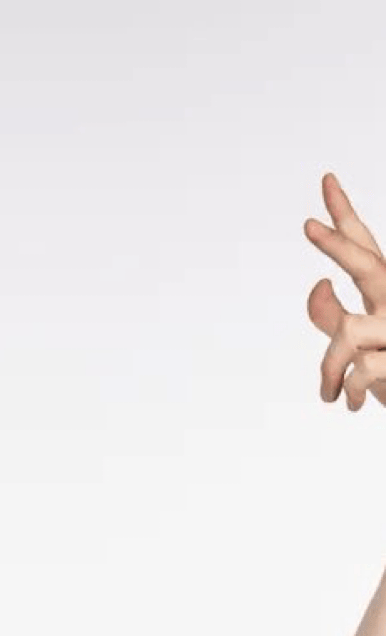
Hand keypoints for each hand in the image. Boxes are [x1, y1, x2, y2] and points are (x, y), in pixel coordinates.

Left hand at [304, 174, 385, 411]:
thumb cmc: (385, 372)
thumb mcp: (354, 345)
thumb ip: (330, 316)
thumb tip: (317, 283)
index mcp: (383, 293)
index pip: (365, 246)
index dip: (344, 216)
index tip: (326, 180)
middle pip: (368, 264)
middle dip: (338, 246)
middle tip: (308, 225)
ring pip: (346, 332)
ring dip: (328, 370)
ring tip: (329, 394)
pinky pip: (361, 369)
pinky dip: (348, 391)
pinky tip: (352, 405)